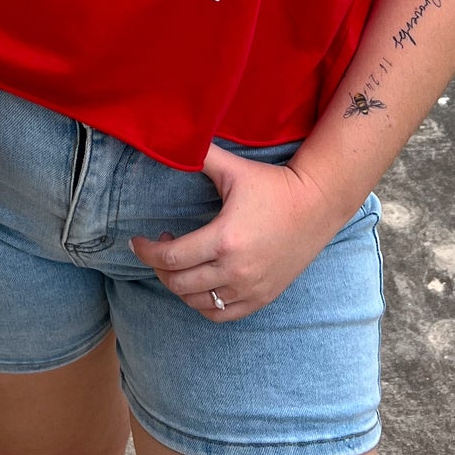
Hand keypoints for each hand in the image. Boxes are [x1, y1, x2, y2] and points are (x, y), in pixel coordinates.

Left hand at [129, 145, 344, 320]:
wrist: (317, 204)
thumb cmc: (273, 185)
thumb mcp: (234, 169)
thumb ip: (201, 156)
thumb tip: (170, 138)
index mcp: (223, 240)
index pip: (170, 257)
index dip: (146, 251)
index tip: (137, 242)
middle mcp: (236, 270)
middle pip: (178, 283)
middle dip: (160, 267)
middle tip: (162, 246)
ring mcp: (250, 288)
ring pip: (197, 303)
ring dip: (179, 285)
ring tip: (180, 263)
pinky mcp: (262, 297)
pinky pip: (221, 315)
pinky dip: (203, 305)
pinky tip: (200, 284)